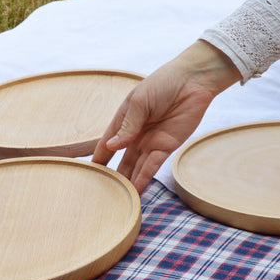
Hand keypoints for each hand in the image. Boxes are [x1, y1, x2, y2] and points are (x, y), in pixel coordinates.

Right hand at [92, 41, 240, 192]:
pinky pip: (153, 166)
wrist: (192, 81)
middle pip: (121, 160)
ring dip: (128, 181)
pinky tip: (135, 190)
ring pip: (136, 167)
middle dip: (113, 176)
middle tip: (102, 194)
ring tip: (118, 199)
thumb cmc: (162, 84)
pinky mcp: (167, 147)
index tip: (87, 176)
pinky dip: (144, 178)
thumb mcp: (139, 102)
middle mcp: (136, 134)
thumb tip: (111, 146)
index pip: (106, 143)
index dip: (98, 159)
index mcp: (124, 120)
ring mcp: (151, 142)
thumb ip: (127, 125)